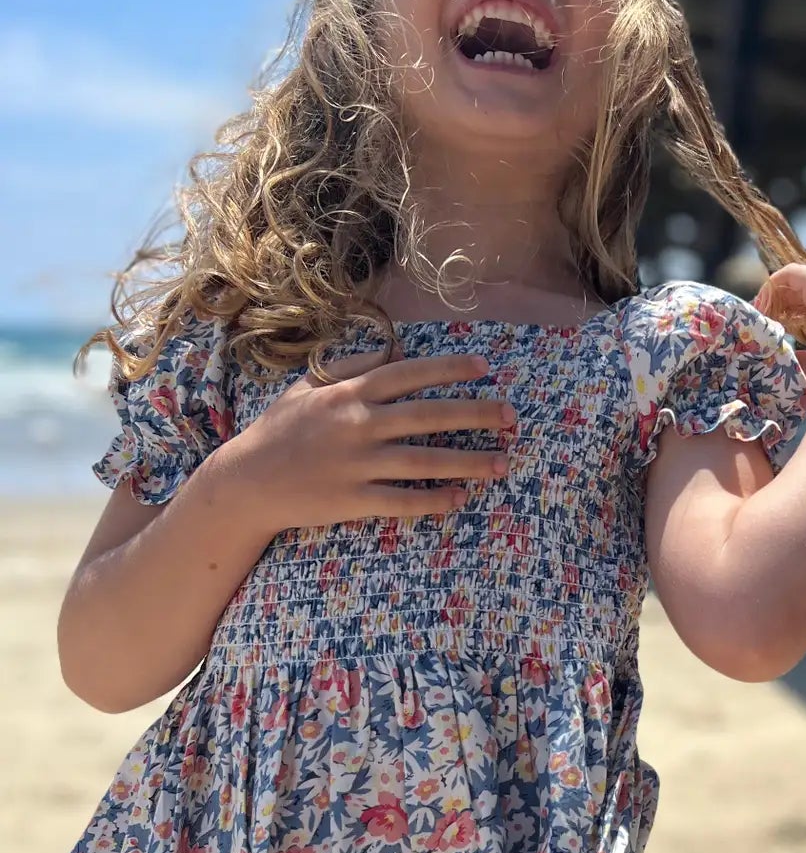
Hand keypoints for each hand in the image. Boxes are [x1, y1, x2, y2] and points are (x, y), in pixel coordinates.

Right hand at [218, 348, 514, 535]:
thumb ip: (350, 368)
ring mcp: (356, 463)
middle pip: (429, 416)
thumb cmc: (279, 430)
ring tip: (503, 464)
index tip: (485, 368)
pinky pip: (402, 500)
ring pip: (424, 461)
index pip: (409, 374)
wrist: (246, 482)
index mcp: (349, 393)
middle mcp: (357, 424)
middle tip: (512, 417)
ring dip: (468, 463)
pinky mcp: (352, 499)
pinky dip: (433, 500)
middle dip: (476, 414)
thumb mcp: (308, 387)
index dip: (450, 369)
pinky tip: (460, 499)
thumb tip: (391, 352)